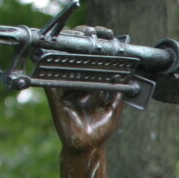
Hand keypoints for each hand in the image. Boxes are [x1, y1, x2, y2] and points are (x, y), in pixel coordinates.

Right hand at [45, 27, 124, 154]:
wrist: (89, 146)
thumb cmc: (101, 129)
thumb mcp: (114, 107)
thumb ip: (118, 90)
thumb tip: (128, 73)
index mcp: (92, 83)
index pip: (93, 59)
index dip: (98, 45)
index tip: (107, 33)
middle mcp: (78, 82)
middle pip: (78, 55)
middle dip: (84, 40)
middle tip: (92, 31)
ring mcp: (66, 88)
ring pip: (64, 63)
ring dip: (68, 48)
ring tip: (77, 37)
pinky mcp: (55, 97)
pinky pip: (50, 81)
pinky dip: (50, 68)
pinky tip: (52, 55)